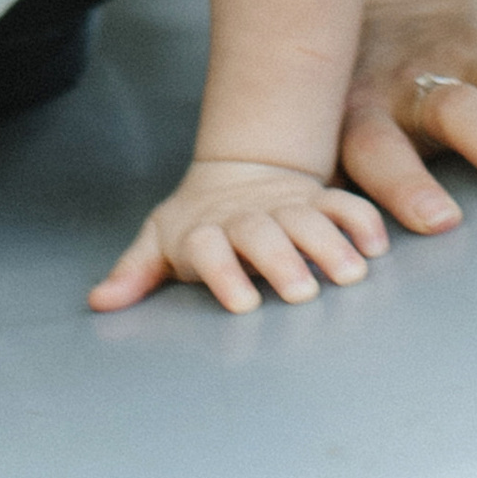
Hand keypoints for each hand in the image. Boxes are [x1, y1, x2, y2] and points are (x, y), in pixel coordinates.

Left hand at [90, 159, 387, 315]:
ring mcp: (284, 206)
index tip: (242, 303)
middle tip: (301, 292)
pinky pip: (343, 205)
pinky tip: (376, 247)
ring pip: (308, 219)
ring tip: (349, 274)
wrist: (234, 174)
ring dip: (330, 244)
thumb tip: (100, 302)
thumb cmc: (196, 225)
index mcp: (204, 231)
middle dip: (281, 260)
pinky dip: (360, 222)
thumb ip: (135, 272)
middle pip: (261, 234)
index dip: (224, 274)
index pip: (209, 250)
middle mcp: (246, 218)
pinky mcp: (316, 199)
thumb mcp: (159, 241)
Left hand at [340, 0, 476, 235]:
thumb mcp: (333, 131)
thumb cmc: (362, 96)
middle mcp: (417, 81)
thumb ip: (333, 189)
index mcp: (367, 113)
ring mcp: (467, 56)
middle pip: (457, 111)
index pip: (380, 150)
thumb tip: (312, 262)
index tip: (441, 221)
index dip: (406, 184)